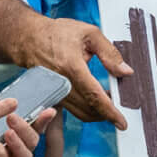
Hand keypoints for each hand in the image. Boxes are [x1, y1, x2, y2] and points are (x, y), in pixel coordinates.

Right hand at [13, 12, 131, 128]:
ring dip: (99, 112)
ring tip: (110, 99)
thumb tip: (125, 72)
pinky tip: (97, 99)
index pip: (94, 95)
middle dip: (108, 113)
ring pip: (82, 113)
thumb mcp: (89, 34)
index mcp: (72, 66)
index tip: (122, 122)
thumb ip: (109, 53)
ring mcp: (56, 92)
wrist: (30, 39)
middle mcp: (62, 84)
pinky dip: (89, 109)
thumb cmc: (58, 34)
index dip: (110, 111)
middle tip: (121, 105)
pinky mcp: (55, 96)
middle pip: (89, 109)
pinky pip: (74, 110)